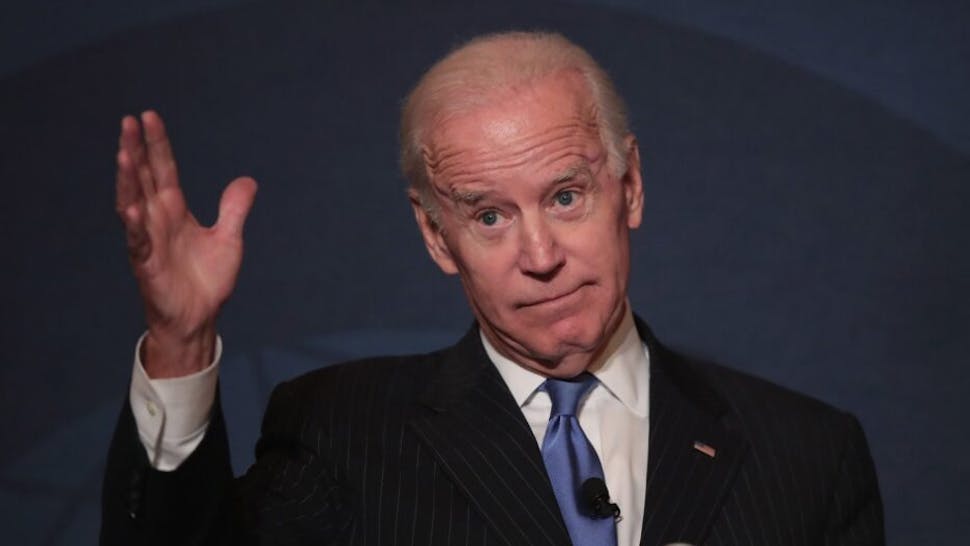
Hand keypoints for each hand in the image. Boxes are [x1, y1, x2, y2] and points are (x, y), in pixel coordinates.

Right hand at [116, 111, 256, 377]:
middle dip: (135, 150)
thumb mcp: (229, 239)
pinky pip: (138, 241)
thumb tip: (247, 180)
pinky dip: (135, 225)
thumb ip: (234, 209)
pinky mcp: (147, 264)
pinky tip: (131, 207)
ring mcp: (148, 240)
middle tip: (128, 121)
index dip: (157, 144)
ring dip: (127, 180)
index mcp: (174, 210)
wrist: (199, 317)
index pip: (163, 169)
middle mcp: (157, 219)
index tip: (149, 116)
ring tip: (123, 153)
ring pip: (133, 203)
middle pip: (143, 178)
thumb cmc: (207, 279)